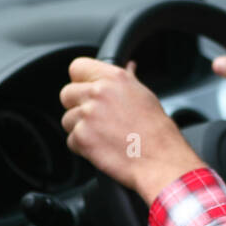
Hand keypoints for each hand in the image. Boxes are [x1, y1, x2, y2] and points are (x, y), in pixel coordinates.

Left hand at [59, 58, 205, 203]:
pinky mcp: (81, 138)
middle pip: (66, 93)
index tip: (86, 90)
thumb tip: (128, 66)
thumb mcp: (145, 96)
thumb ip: (128, 79)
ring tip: (104, 135)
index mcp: (114, 78)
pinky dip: (83, 147)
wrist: (159, 159)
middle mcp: (98, 93)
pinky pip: (70, 140)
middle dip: (77, 106)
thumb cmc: (157, 130)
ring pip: (67, 118)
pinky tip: (103, 148)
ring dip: (80, 128)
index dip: (80, 80)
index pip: (77, 67)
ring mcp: (87, 115)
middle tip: (97, 118)